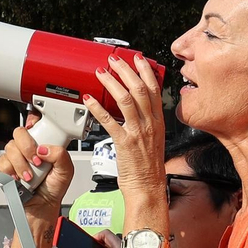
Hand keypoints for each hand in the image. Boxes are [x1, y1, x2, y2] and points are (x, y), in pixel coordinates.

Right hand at [0, 120, 72, 214]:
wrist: (43, 206)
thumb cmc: (54, 188)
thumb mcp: (66, 171)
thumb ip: (60, 155)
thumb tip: (44, 148)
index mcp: (43, 143)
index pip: (35, 124)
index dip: (32, 121)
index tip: (35, 128)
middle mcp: (28, 148)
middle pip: (19, 133)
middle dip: (27, 148)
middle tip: (36, 162)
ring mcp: (16, 157)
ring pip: (10, 148)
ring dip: (21, 164)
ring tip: (30, 177)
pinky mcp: (6, 168)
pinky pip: (1, 162)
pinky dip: (10, 171)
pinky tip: (19, 178)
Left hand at [85, 54, 166, 195]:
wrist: (147, 188)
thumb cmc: (148, 169)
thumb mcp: (154, 140)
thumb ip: (147, 122)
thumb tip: (137, 110)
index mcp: (158, 122)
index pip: (154, 89)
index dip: (145, 71)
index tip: (138, 59)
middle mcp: (150, 124)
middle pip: (140, 89)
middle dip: (126, 70)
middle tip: (114, 61)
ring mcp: (138, 132)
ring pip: (126, 99)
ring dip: (111, 83)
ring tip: (101, 73)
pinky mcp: (124, 143)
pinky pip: (109, 121)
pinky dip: (98, 108)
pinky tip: (90, 99)